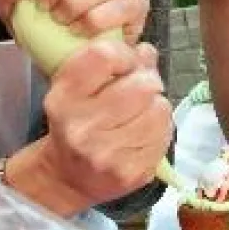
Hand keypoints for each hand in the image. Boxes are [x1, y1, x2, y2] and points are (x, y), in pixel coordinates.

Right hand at [7, 40, 171, 214]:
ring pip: (159, 109)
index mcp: (63, 99)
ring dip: (156, 105)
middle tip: (140, 87)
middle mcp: (82, 127)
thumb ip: (111, 62)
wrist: (68, 178)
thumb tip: (146, 52)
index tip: (126, 61)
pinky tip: (144, 131)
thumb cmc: (77, 122)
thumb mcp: (78, 87)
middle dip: (147, 80)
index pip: (104, 56)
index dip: (124, 54)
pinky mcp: (131, 172)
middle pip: (142, 85)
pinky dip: (160, 128)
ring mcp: (107, 154)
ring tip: (142, 111)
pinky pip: (164, 134)